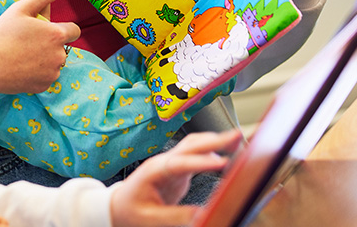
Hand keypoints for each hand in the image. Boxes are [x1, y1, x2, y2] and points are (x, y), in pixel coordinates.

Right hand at [0, 0, 77, 96]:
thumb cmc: (2, 34)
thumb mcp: (21, 9)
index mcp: (56, 35)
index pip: (74, 30)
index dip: (61, 29)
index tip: (45, 30)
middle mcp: (59, 55)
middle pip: (64, 47)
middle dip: (51, 44)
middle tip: (28, 41)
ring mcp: (52, 72)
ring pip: (55, 62)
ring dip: (46, 58)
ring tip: (23, 54)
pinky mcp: (44, 85)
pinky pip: (47, 76)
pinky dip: (38, 72)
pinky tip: (21, 67)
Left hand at [109, 130, 241, 226]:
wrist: (120, 206)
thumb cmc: (130, 211)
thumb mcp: (150, 218)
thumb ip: (175, 216)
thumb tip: (202, 215)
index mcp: (154, 171)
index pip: (180, 163)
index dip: (202, 162)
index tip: (222, 162)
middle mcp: (163, 161)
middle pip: (190, 145)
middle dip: (214, 140)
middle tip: (237, 137)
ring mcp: (170, 163)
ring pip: (193, 145)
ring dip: (214, 140)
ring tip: (236, 140)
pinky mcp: (177, 169)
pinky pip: (195, 154)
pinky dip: (211, 150)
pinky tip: (225, 153)